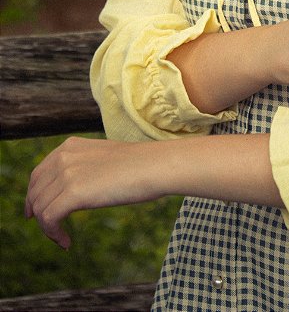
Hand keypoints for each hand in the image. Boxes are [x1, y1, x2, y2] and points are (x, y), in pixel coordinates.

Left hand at [25, 136, 162, 248]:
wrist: (154, 166)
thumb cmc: (138, 165)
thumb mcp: (103, 158)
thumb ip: (84, 167)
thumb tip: (75, 189)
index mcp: (70, 146)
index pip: (38, 174)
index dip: (34, 196)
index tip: (36, 214)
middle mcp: (64, 157)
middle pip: (35, 192)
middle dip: (37, 214)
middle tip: (50, 231)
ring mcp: (67, 173)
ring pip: (40, 208)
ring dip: (47, 229)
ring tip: (63, 239)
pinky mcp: (73, 192)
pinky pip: (48, 219)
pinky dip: (53, 234)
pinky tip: (66, 242)